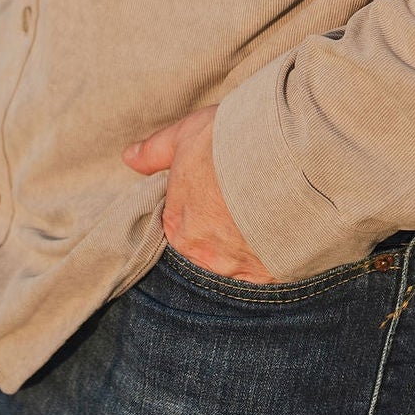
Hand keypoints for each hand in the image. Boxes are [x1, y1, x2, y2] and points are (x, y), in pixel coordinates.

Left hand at [122, 106, 271, 281]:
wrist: (286, 155)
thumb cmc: (231, 142)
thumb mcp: (186, 135)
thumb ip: (156, 151)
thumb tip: (129, 157)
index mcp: (178, 224)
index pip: (180, 230)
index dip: (198, 214)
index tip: (216, 199)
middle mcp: (202, 253)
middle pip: (207, 254)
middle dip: (221, 237)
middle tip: (242, 211)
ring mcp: (236, 268)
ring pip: (236, 268)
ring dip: (246, 251)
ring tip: (265, 224)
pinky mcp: (269, 277)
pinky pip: (266, 278)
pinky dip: (270, 263)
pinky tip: (281, 243)